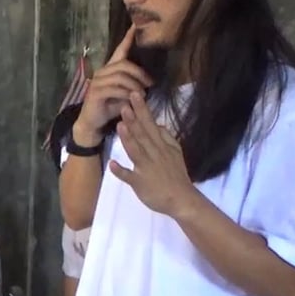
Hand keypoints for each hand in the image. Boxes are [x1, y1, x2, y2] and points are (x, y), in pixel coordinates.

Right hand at [74, 26, 153, 143]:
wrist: (92, 123)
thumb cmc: (109, 108)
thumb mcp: (125, 93)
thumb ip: (133, 84)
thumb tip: (150, 80)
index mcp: (110, 69)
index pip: (120, 50)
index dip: (128, 38)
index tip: (136, 25)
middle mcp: (102, 72)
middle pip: (124, 64)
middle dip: (140, 73)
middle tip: (150, 84)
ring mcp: (97, 81)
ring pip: (121, 76)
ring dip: (135, 85)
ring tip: (142, 95)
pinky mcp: (96, 92)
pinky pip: (115, 88)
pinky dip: (126, 94)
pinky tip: (131, 100)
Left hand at [109, 92, 197, 216]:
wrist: (182, 199)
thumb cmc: (177, 175)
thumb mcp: (175, 153)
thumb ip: (166, 138)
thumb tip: (158, 124)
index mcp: (162, 146)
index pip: (151, 125)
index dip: (142, 110)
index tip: (134, 95)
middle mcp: (154, 154)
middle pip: (143, 135)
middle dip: (133, 119)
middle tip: (124, 103)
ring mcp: (146, 168)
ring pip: (136, 151)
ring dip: (128, 139)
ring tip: (119, 125)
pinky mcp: (140, 183)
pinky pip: (129, 176)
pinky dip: (120, 170)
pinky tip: (112, 163)